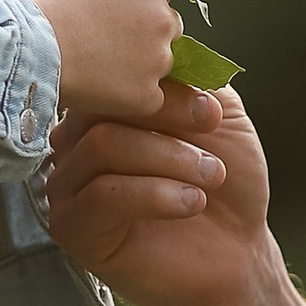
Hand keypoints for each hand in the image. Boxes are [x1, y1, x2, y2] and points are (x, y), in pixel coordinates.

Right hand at [32, 0, 180, 117]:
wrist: (34, 48)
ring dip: (140, 69)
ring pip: (160, 66)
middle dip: (148, 38)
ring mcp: (159, 59)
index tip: (126, 17)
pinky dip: (130, 99)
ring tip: (100, 70)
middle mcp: (162, 19)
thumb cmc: (48, 13)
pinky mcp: (149, 95)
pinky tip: (102, 91)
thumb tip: (120, 8)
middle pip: (169, 30)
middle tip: (111, 47)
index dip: (142, 7)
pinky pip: (149, 99)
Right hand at [43, 84, 270, 305]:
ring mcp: (68, 185)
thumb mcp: (217, 115)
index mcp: (104, 112)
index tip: (211, 111)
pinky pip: (102, 194)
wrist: (237, 251)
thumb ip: (188, 79)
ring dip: (168, 158)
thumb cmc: (225, 182)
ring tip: (209, 177)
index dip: (165, 88)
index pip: (114, 79)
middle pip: (105, 108)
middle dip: (168, 119)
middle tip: (211, 140)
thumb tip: (161, 53)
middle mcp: (76, 144)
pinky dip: (155, 193)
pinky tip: (190, 202)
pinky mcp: (73, 229)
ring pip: (103, 147)